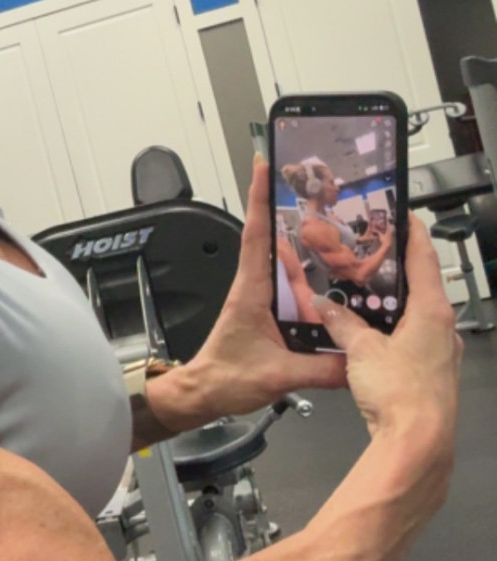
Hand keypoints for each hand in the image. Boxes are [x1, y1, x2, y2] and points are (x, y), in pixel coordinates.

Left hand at [149, 159, 347, 432]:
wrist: (202, 395)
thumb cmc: (225, 379)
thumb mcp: (278, 376)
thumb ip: (321, 369)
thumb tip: (359, 361)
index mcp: (251, 291)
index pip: (256, 234)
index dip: (260, 199)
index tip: (264, 166)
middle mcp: (254, 288)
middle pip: (274, 240)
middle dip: (290, 212)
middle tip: (315, 187)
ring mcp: (260, 301)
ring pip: (286, 266)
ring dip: (303, 248)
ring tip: (333, 230)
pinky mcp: (267, 316)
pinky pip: (291, 291)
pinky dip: (308, 281)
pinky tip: (331, 286)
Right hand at [312, 214, 460, 456]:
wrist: (417, 442)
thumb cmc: (402, 395)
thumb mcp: (362, 350)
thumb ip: (343, 324)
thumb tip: (327, 308)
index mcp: (433, 311)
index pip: (424, 258)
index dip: (412, 233)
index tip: (403, 215)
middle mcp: (443, 329)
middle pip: (422, 286)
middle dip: (398, 269)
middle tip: (375, 254)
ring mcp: (440, 352)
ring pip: (417, 316)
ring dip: (394, 304)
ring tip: (366, 295)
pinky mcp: (431, 373)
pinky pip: (412, 341)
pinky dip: (394, 331)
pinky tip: (371, 337)